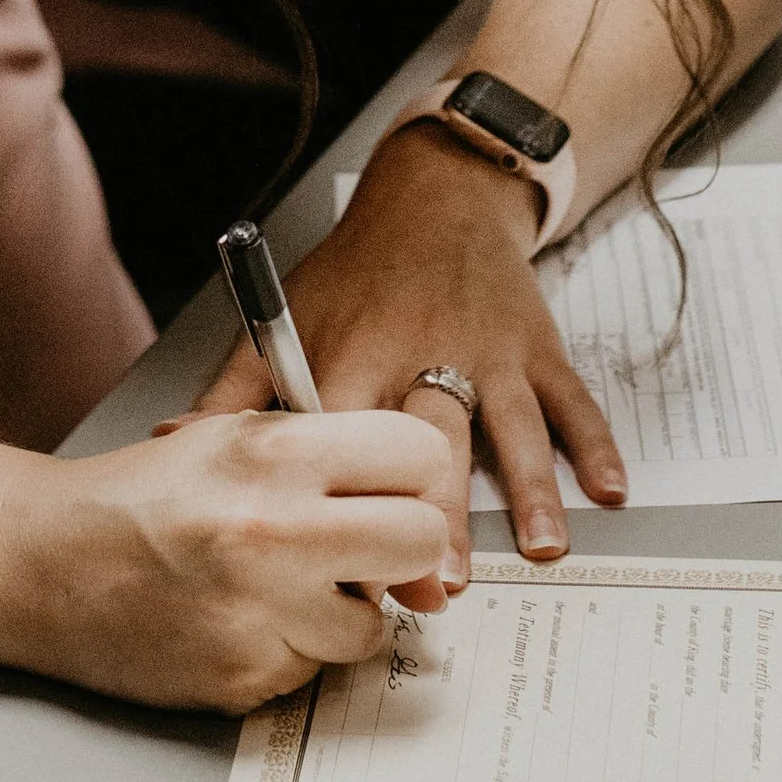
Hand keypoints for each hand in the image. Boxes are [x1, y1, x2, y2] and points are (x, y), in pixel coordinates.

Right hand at [0, 407, 450, 713]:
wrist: (39, 561)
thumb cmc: (138, 495)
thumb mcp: (234, 436)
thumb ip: (332, 457)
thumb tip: (423, 504)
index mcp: (276, 453)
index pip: (421, 456)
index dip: (415, 474)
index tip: (398, 489)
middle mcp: (274, 529)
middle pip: (420, 541)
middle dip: (401, 548)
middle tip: (363, 548)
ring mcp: (260, 610)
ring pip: (374, 624)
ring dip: (342, 611)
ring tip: (282, 585)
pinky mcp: (243, 675)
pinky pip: (314, 670)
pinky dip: (290, 649)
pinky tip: (241, 619)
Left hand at [195, 127, 625, 594]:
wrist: (438, 195)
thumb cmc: (356, 271)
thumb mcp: (289, 318)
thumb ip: (234, 391)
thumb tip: (172, 444)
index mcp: (355, 353)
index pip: (344, 440)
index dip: (343, 504)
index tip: (343, 572)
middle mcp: (424, 352)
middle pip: (431, 441)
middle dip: (438, 515)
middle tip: (442, 586)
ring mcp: (488, 349)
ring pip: (509, 425)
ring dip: (526, 489)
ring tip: (538, 549)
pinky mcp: (535, 346)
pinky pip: (571, 399)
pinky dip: (595, 444)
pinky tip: (609, 492)